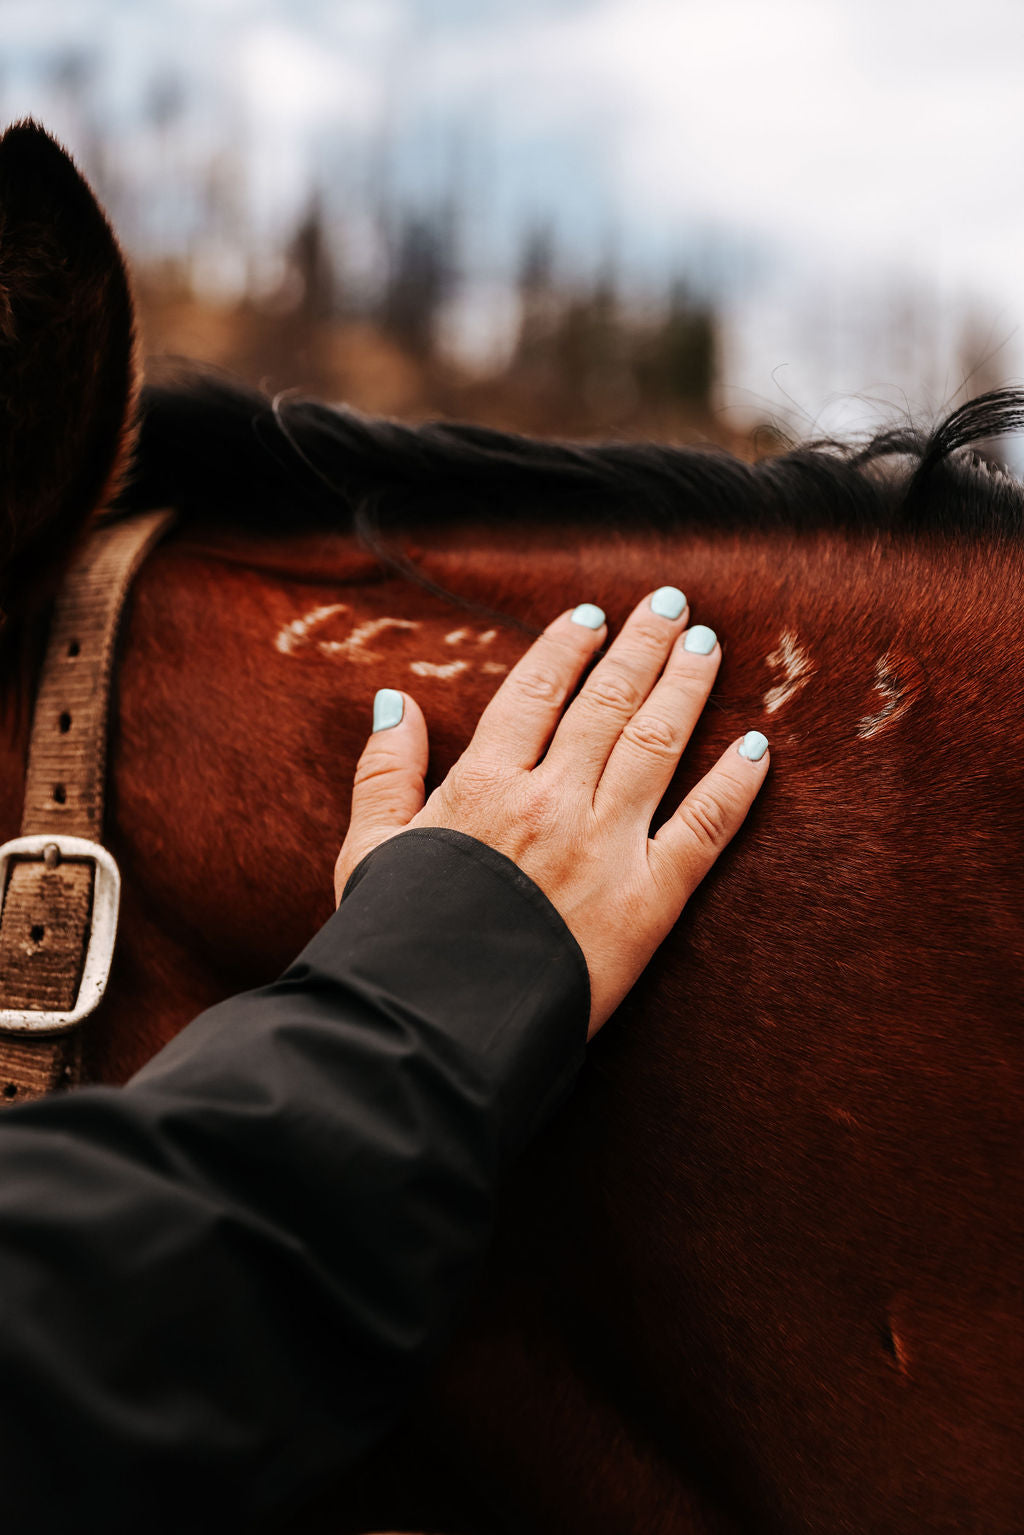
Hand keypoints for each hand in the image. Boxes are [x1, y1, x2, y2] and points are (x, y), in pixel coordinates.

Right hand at [334, 588, 769, 1036]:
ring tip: (707, 644)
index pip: (535, 692)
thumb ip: (384, 771)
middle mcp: (551, 800)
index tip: (593, 616)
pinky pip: (703, 829)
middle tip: (671, 606)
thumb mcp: (370, 851)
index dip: (567, 647)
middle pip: (606, 702)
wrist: (437, 1025)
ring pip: (656, 744)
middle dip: (642, 647)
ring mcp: (605, 846)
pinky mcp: (649, 900)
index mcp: (484, 786)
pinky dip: (735, 785)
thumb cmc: (398, 941)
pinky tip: (758, 748)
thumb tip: (395, 701)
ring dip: (686, 687)